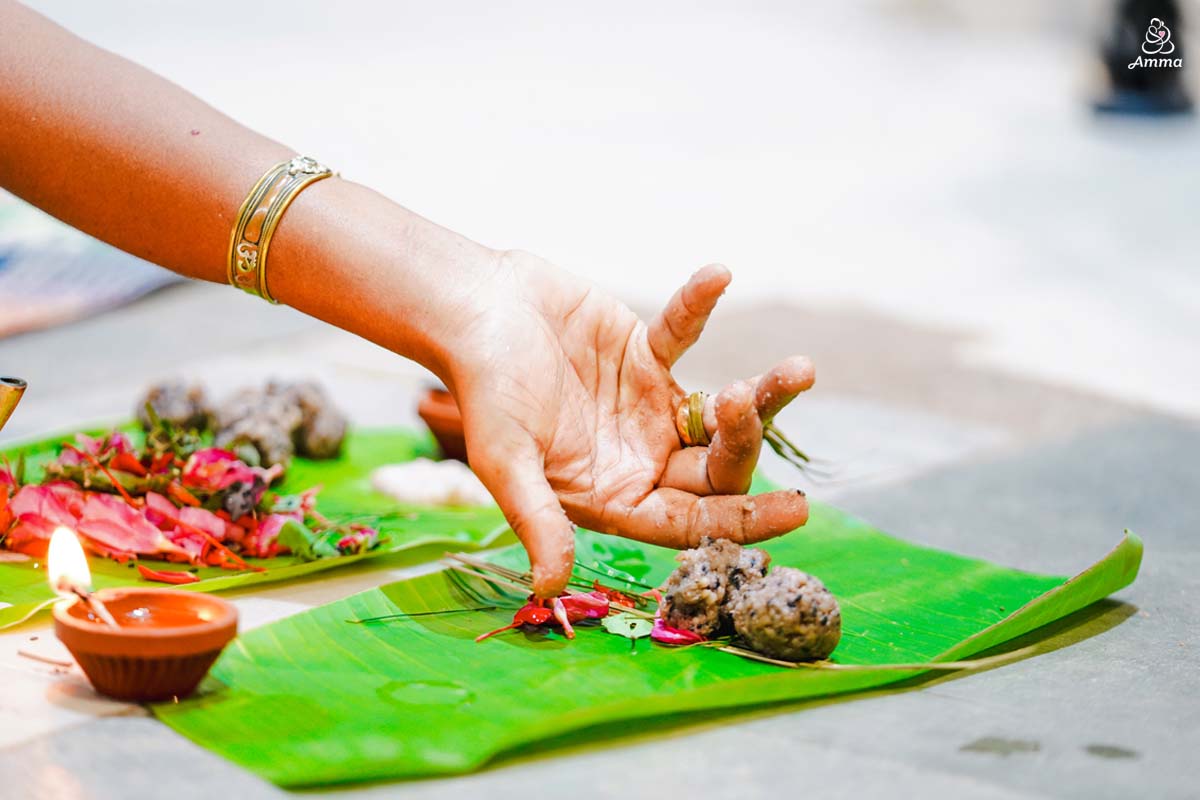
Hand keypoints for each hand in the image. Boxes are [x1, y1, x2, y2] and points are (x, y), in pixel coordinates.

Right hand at [445, 250, 814, 596]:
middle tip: (753, 398)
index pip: (691, 521)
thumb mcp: (504, 460)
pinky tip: (718, 275)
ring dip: (762, 393)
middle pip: (718, 467)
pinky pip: (685, 333)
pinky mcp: (648, 352)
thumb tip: (548, 589)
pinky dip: (699, 306)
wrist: (470, 311)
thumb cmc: (481, 390)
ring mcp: (650, 405)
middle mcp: (642, 458)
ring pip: (724, 409)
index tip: (796, 511)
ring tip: (796, 371)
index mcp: (616, 496)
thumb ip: (536, 520)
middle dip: (748, 440)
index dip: (743, 522)